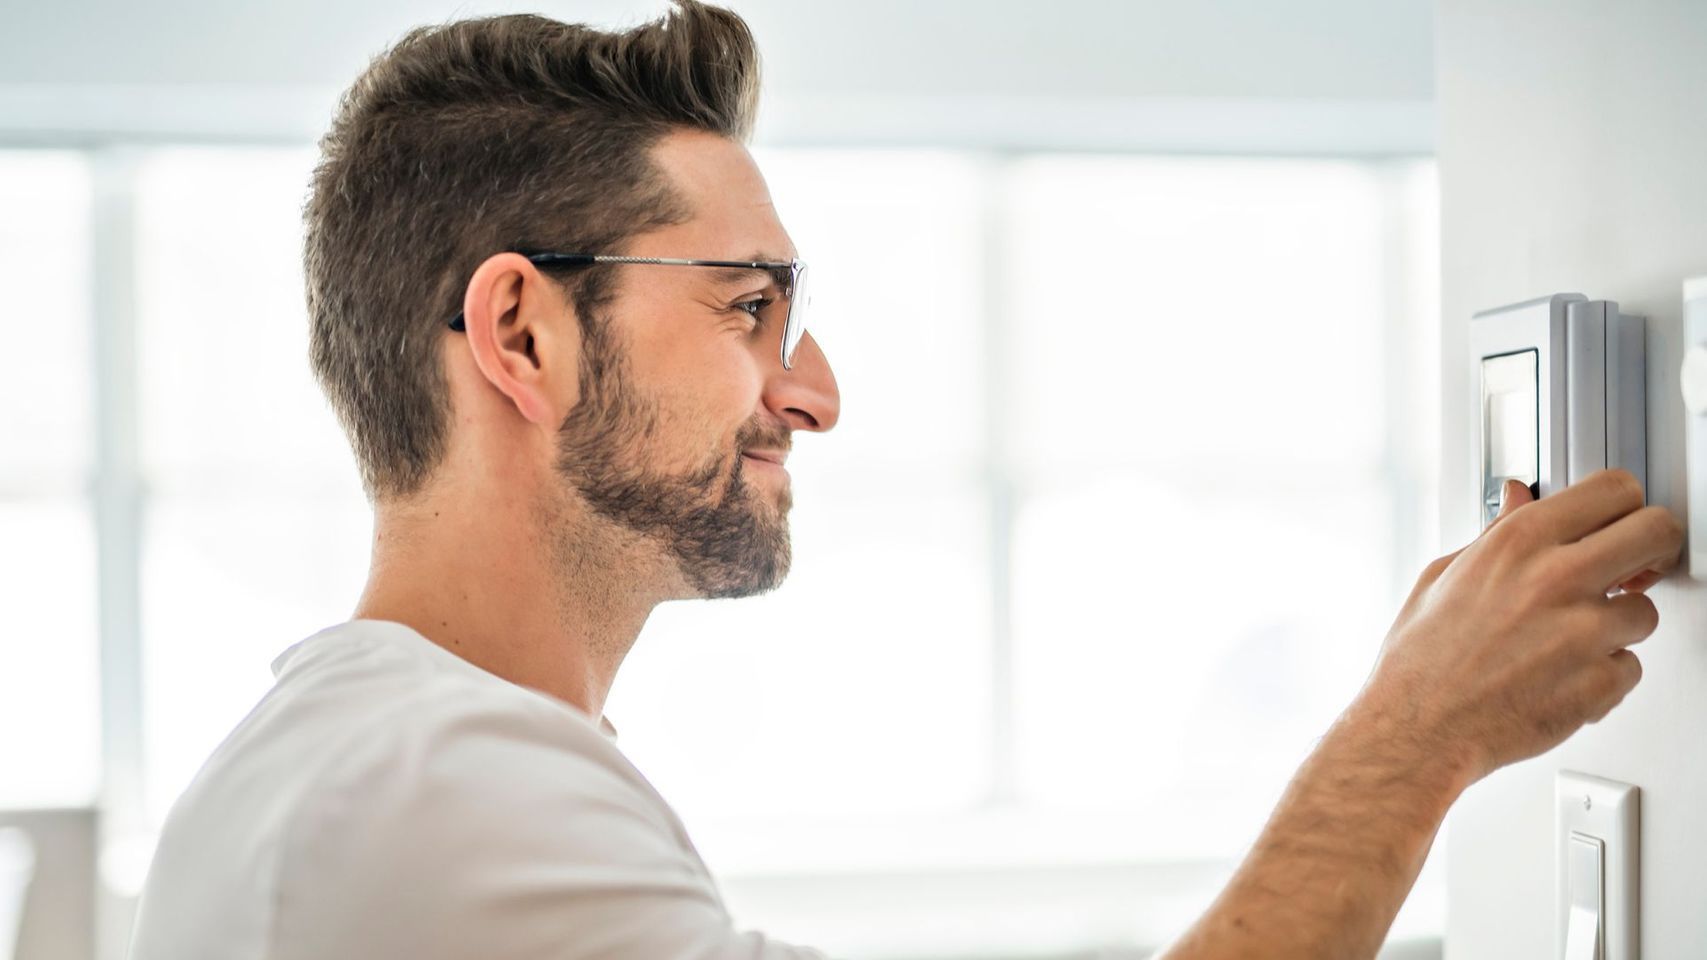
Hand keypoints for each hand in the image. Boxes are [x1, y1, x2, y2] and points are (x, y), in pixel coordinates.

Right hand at [1357, 469, 1682, 788]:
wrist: (1419, 728)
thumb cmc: (1422, 660)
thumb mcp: (1444, 576)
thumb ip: (1496, 533)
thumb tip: (1518, 498)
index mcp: (1518, 544)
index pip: (1613, 490)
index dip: (1624, 505)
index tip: (1619, 522)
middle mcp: (1557, 579)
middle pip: (1657, 531)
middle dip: (1655, 547)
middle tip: (1639, 566)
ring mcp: (1585, 633)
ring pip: (1646, 611)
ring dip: (1617, 626)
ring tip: (1568, 641)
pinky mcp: (1600, 683)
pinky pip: (1629, 667)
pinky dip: (1602, 675)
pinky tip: (1560, 676)